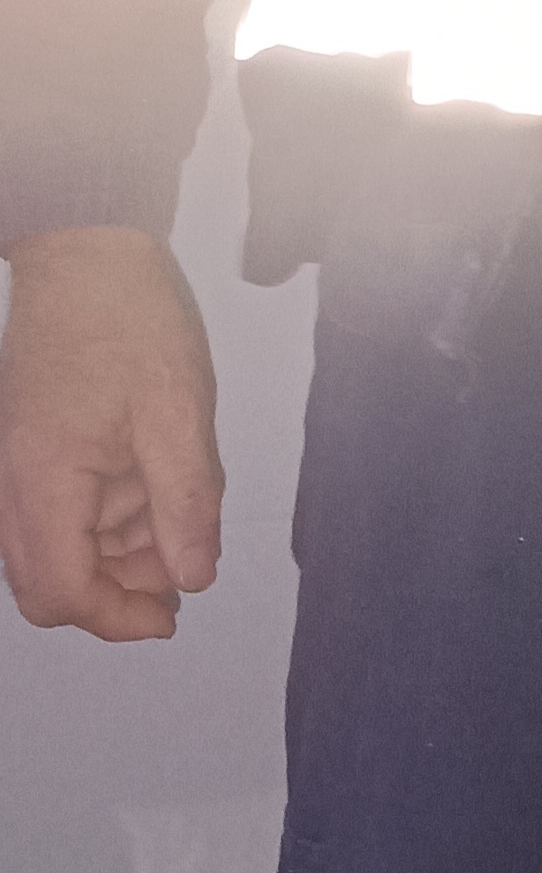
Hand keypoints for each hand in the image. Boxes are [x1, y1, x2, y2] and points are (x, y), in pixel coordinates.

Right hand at [0, 228, 223, 640]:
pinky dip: (108, 512)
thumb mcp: (178, 415)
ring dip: (118, 546)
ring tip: (177, 500)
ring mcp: (17, 465)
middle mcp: (14, 482)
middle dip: (117, 588)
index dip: (117, 617)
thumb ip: (187, 504)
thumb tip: (193, 578)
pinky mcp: (32, 449)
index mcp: (43, 479)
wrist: (88, 255)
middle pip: (50, 580)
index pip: (62, 590)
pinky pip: (62, 506)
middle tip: (181, 569)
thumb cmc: (129, 320)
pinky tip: (154, 479)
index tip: (170, 617)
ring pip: (58, 546)